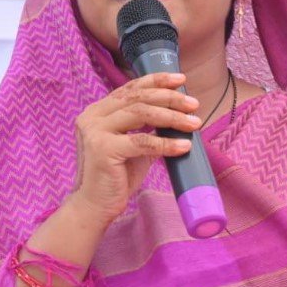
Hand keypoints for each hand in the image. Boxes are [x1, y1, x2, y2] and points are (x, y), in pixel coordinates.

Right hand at [71, 72, 200, 226]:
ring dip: (171, 116)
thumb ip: (147, 129)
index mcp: (97, 111)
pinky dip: (166, 143)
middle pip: (137, 98)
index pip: (129, 89)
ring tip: (194, 123)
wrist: (95, 206)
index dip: (155, 81)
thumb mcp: (133, 146)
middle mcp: (92, 116)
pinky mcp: (103, 149)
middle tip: (193, 104)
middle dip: (169, 98)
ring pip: (140, 114)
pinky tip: (184, 146)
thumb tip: (178, 115)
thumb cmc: (116, 177)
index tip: (180, 79)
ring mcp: (95, 131)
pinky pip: (141, 141)